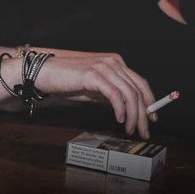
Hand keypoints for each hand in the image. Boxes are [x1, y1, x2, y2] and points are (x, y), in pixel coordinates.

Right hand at [35, 52, 155, 138]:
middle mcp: (112, 62)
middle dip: (143, 114)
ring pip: (128, 94)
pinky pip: (114, 94)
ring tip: (130, 129)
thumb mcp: (93, 89)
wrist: (43, 73)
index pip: (140, 82)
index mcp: (114, 63)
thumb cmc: (65, 81)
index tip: (151, 118)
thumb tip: (126, 108)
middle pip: (137, 90)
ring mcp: (103, 67)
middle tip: (143, 131)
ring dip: (133, 115)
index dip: (149, 102)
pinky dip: (120, 109)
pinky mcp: (93, 74)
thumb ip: (109, 95)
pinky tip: (119, 119)